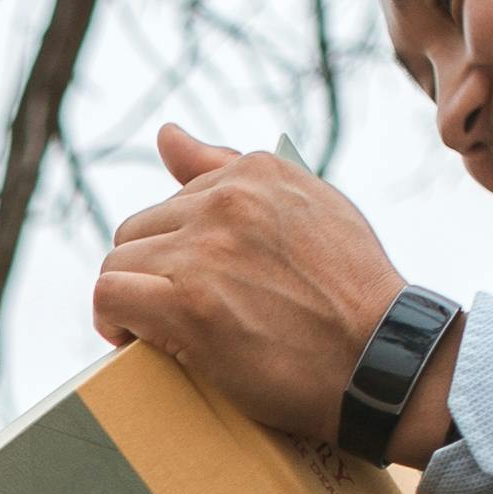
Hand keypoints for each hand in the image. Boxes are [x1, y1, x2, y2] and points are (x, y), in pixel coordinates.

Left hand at [92, 124, 448, 455]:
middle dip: (151, 274)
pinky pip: (110, 295)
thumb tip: (164, 134)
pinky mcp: (187, 305)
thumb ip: (232, 168)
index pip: (178, 201)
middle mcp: (226, 201)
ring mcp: (204, 252)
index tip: (200, 284)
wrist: (383, 359)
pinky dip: (112, 322)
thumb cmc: (353, 293)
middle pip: (138, 231)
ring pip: (118, 264)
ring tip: (156, 331)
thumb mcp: (312, 206)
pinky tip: (132, 340)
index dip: (179, 251)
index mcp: (256, 172)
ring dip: (130, 301)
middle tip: (177, 315)